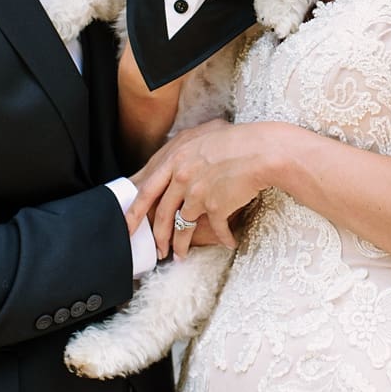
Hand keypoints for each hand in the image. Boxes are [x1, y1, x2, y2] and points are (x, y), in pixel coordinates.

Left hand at [129, 120, 275, 258]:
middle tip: (158, 250)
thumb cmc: (238, 139)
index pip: (147, 190)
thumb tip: (179, 158)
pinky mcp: (215, 208)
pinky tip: (229, 242)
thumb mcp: (204, 136)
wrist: (262, 151)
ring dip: (181, 245)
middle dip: (158, 237)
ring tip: (182, 255)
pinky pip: (216, 230)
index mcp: (175, 159)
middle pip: (162, 214)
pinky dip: (223, 239)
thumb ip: (187, 150)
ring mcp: (197, 194)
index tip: (128, 227)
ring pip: (183, 226)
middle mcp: (182, 178)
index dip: (134, 211)